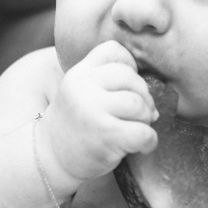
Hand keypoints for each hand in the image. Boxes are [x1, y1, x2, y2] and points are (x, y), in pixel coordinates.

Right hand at [42, 41, 158, 181]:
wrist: (52, 157)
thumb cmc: (75, 123)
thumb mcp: (81, 91)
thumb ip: (107, 80)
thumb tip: (155, 91)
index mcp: (80, 72)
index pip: (114, 50)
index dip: (129, 65)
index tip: (128, 86)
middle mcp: (84, 87)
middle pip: (132, 78)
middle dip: (143, 97)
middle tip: (139, 114)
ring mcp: (94, 110)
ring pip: (139, 105)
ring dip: (146, 119)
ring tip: (137, 128)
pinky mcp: (106, 135)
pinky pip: (143, 132)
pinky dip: (149, 141)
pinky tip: (142, 146)